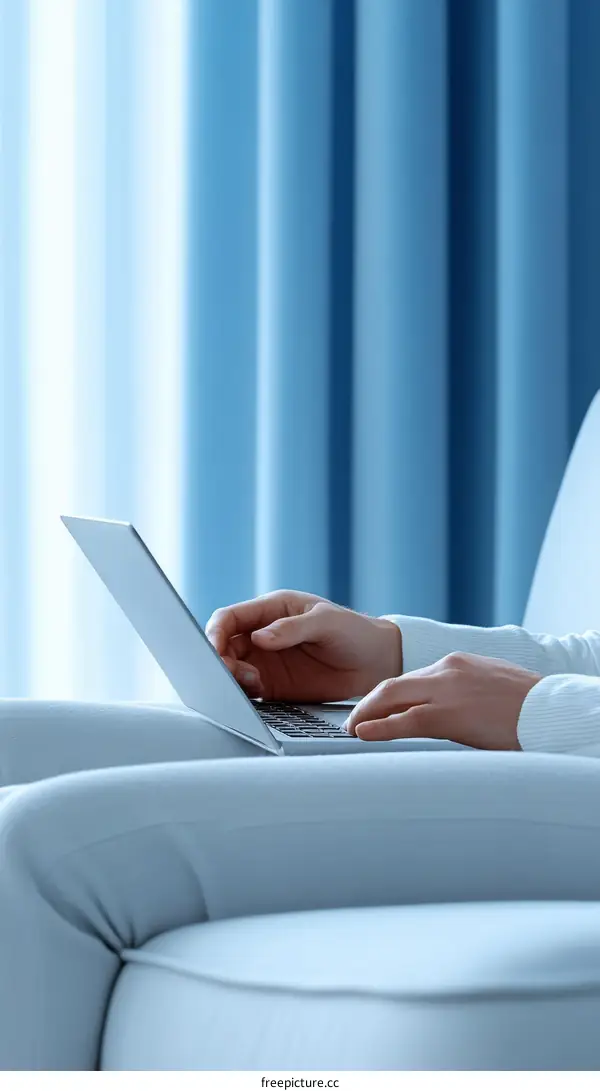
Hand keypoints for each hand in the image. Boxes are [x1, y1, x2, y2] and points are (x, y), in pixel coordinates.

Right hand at [206, 590, 401, 702]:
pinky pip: (247, 691)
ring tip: (252, 684)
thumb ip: (292, 629)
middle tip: (229, 672)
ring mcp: (266, 661)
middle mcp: (262, 635)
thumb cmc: (354, 632)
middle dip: (220, 659)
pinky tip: (256, 695)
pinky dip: (243, 694)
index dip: (215, 632)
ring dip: (231, 678)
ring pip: (232, 669)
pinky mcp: (273, 686)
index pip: (230, 618)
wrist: (376, 663)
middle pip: (225, 645)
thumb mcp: (326, 622)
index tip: (212, 648)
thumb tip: (258, 638)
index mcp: (271, 610)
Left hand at [344, 651, 542, 749]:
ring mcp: (447, 690)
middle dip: (368, 702)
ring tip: (351, 729)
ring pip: (392, 697)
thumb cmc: (529, 706)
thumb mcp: (490, 689)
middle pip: (393, 684)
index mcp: (457, 662)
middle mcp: (447, 669)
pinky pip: (405, 721)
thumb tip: (449, 712)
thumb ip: (463, 694)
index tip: (373, 707)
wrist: (552, 710)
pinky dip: (379, 727)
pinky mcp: (450, 714)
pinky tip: (363, 733)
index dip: (387, 695)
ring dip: (366, 714)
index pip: (410, 678)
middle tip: (351, 719)